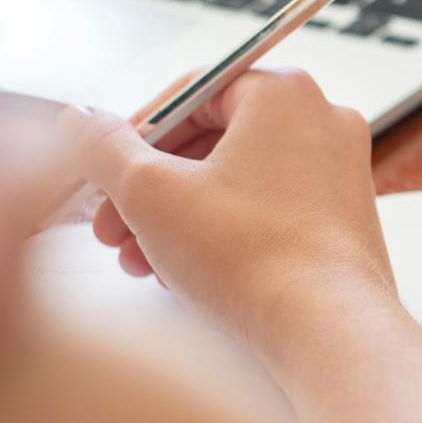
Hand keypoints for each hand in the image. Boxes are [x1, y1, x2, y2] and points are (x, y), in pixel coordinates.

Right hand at [72, 69, 393, 359]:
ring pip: (234, 181)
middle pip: (211, 141)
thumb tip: (79, 121)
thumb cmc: (252, 256)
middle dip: (149, 188)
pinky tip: (182, 274)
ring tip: (139, 260)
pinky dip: (220, 233)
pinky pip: (265, 210)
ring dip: (176, 217)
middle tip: (111, 225)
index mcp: (284, 93)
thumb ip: (102, 147)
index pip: (191, 93)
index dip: (134, 134)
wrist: (327, 329)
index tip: (103, 169)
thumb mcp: (149, 193)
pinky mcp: (342, 218)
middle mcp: (322, 121)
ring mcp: (338, 171)